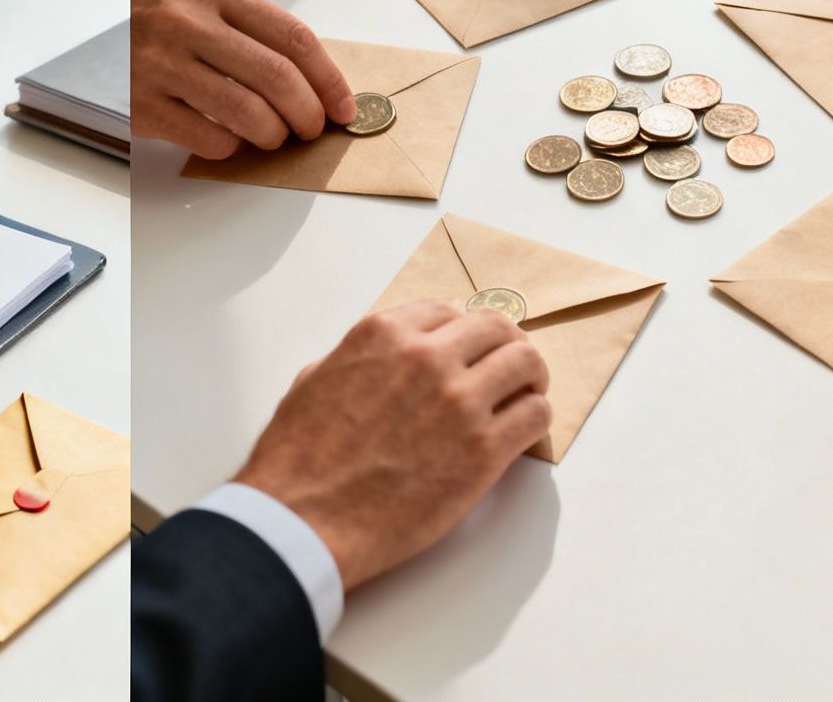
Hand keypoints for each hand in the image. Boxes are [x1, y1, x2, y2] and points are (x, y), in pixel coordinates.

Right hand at [130, 0, 356, 159]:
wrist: (79, 21)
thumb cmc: (148, 14)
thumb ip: (249, 28)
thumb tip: (312, 80)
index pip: (293, 37)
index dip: (328, 79)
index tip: (343, 106)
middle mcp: (187, 23)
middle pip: (278, 78)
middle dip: (308, 114)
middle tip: (311, 128)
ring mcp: (161, 65)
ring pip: (248, 114)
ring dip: (274, 136)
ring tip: (273, 137)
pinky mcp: (141, 105)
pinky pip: (210, 139)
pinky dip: (232, 149)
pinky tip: (229, 141)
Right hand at [234, 300, 551, 590]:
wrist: (304, 521)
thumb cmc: (297, 460)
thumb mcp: (312, 382)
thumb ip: (352, 360)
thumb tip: (374, 365)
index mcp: (382, 335)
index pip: (447, 311)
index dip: (462, 332)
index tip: (468, 350)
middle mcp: (425, 357)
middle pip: (495, 328)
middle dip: (505, 345)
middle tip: (508, 369)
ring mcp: (459, 402)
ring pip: (525, 364)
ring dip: (530, 377)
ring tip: (524, 396)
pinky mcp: (483, 451)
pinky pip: (535, 416)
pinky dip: (535, 419)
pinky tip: (522, 432)